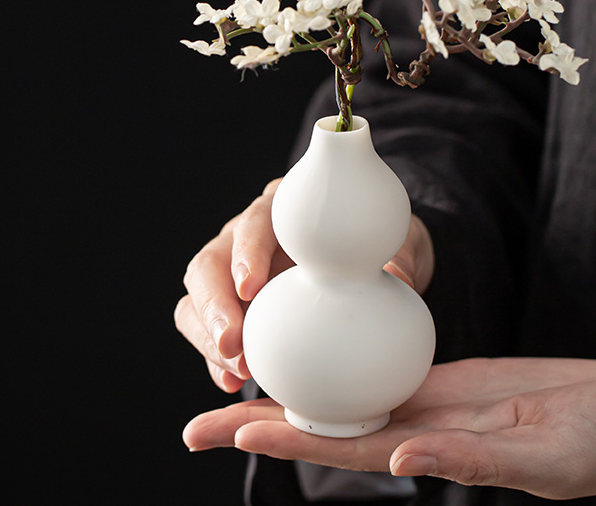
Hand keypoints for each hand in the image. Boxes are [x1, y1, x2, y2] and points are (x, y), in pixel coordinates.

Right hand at [174, 179, 434, 392]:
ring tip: (234, 371)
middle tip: (232, 344)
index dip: (246, 253)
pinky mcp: (230, 308)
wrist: (372, 271)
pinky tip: (231, 382)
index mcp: (281, 213)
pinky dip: (214, 358)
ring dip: (208, 336)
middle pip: (210, 263)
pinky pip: (206, 330)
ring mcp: (231, 273)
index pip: (253, 224)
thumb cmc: (375, 250)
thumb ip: (394, 258)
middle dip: (214, 305)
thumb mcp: (394, 246)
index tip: (252, 287)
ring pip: (197, 298)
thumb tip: (397, 279)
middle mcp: (246, 239)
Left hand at [183, 357, 595, 499]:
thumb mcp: (537, 462)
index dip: (282, 439)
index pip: (340, 445)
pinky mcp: (444, 374)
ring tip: (243, 372)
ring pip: (345, 389)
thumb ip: (468, 465)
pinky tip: (317, 340)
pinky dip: (347, 353)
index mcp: (429, 452)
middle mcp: (414, 427)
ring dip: (294, 386)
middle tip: (197, 421)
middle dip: (261, 422)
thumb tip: (400, 459)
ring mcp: (426, 400)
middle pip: (324, 420)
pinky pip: (385, 361)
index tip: (226, 429)